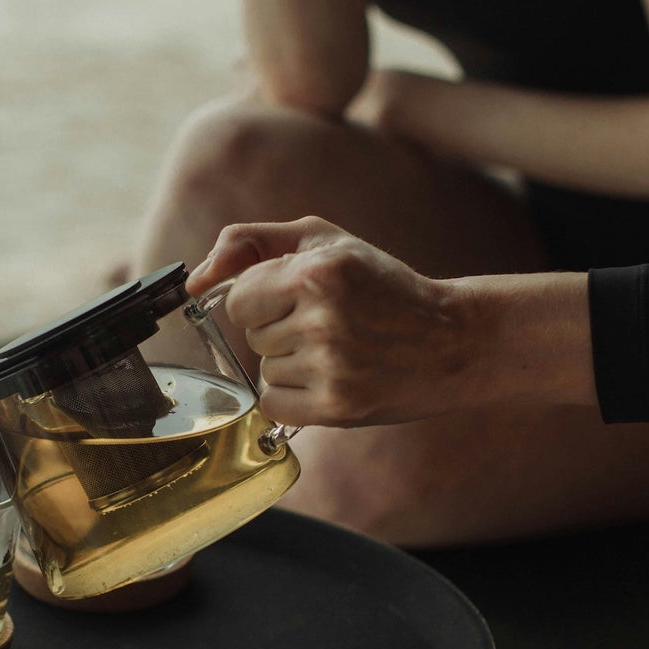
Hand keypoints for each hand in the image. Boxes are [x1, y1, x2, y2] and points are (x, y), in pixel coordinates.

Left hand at [186, 216, 471, 427]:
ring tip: (340, 351)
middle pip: (252, 337)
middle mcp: (323, 318)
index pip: (238, 299)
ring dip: (291, 364)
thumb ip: (251, 243)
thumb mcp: (325, 242)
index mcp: (317, 272)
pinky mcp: (339, 406)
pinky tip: (332, 379)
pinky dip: (294, 397)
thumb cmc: (382, 286)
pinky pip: (274, 405)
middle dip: (281, 331)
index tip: (300, 300)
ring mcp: (332, 366)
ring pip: (265, 371)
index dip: (264, 300)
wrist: (453, 339)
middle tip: (332, 325)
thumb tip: (194, 281)